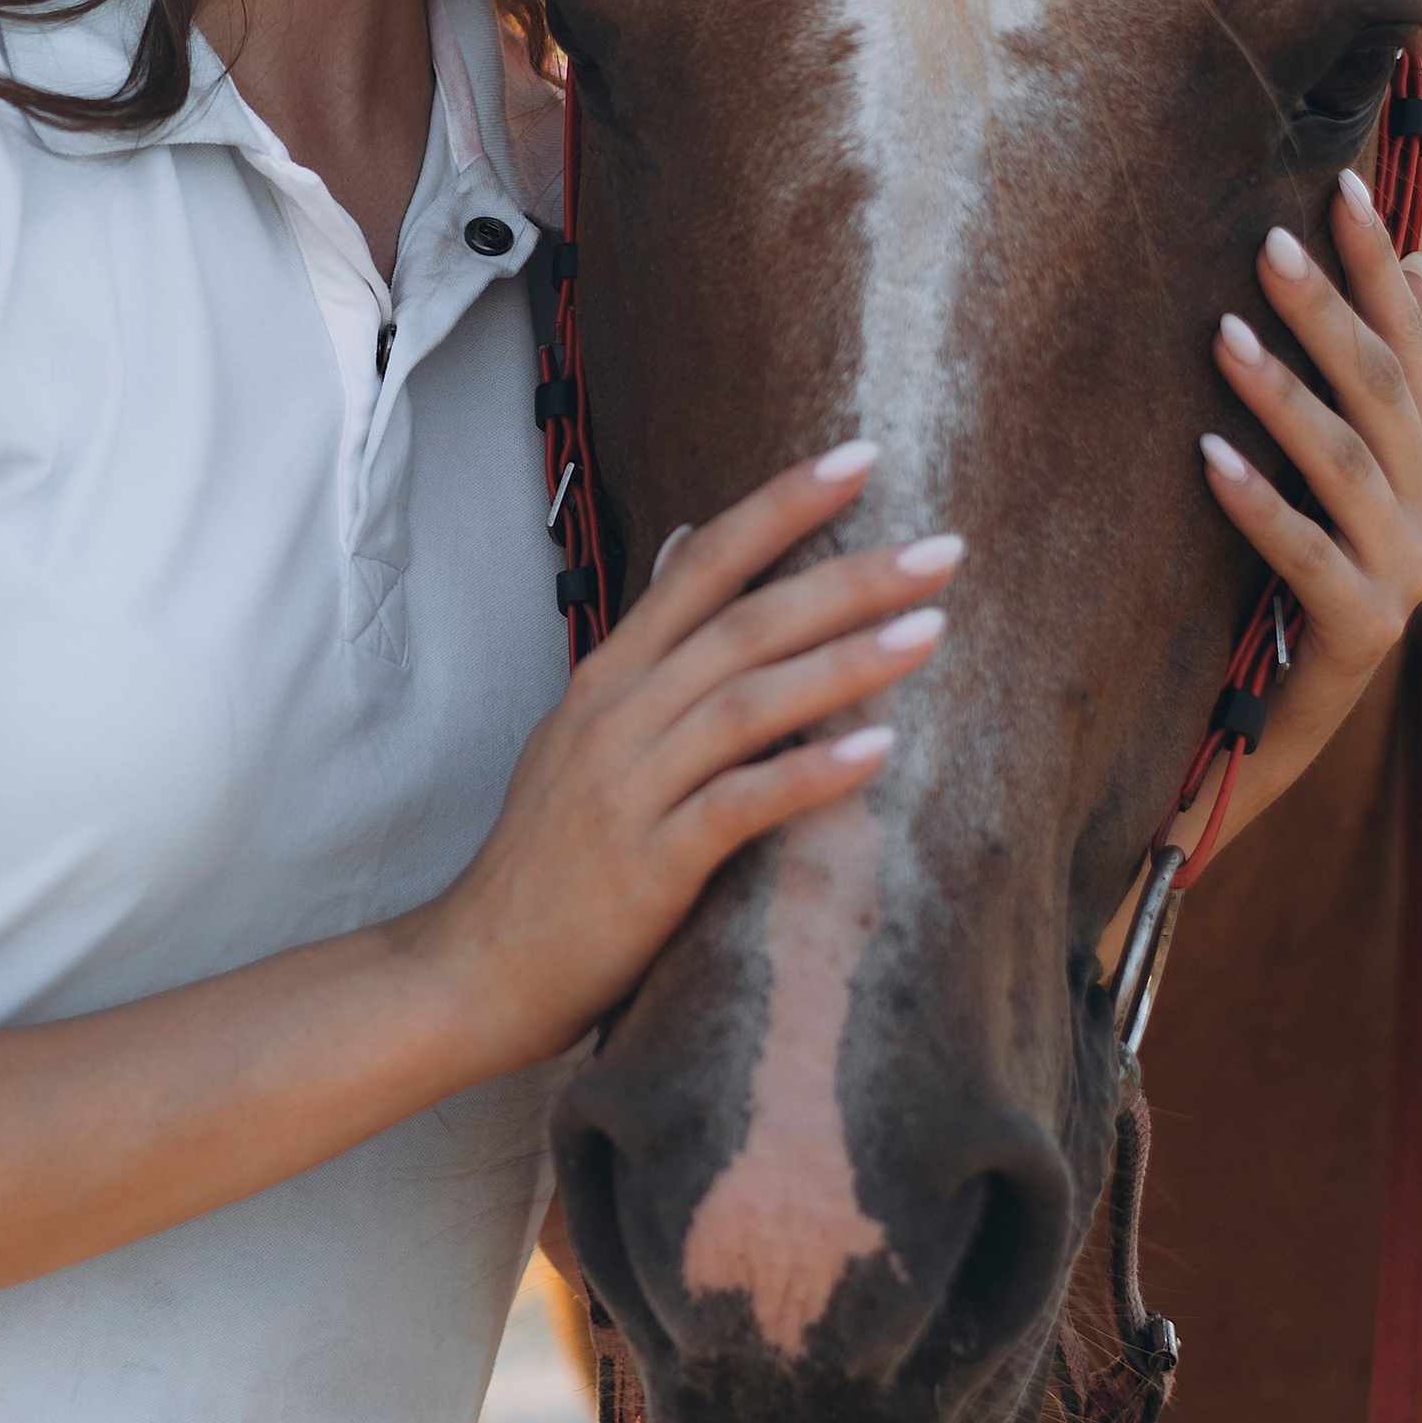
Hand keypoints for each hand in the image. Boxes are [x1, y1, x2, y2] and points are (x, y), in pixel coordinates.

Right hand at [423, 444, 958, 1065]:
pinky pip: (738, 806)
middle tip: (943, 548)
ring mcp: (628, 788)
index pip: (703, 565)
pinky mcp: (648, 864)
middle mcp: (617, 716)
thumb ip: (650, 639)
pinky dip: (808, 774)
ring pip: (745, 703)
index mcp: (609, 676)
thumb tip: (694, 539)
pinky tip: (879, 750)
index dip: (780, 507)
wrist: (478, 965)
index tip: (861, 457)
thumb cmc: (551, 852)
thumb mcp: (585, 725)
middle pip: (741, 623)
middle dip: (846, 578)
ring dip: (843, 662)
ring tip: (931, 629)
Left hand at [1192, 162, 1421, 838]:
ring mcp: (1406, 578)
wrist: (1259, 725)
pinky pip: (1310, 558)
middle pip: (1386, 394)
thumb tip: (1411, 264)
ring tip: (1223, 335)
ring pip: (1353, 468)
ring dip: (1287, 396)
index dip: (1376, 266)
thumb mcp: (1319, 470)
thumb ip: (1362, 379)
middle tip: (1267, 243)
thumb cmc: (1277, 576)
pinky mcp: (1361, 636)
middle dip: (1329, 313)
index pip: (1409, 343)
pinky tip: (1207, 455)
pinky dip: (1260, 505)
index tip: (1335, 184)